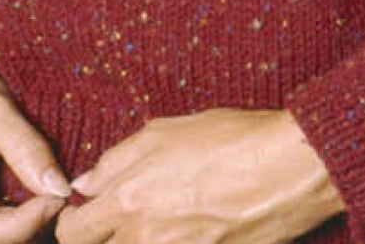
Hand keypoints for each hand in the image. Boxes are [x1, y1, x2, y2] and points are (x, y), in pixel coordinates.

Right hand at [0, 65, 70, 243]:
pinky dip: (27, 216)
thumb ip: (27, 149)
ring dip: (31, 224)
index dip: (20, 225)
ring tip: (60, 194)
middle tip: (67, 195)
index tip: (57, 199)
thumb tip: (58, 188)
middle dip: (31, 226)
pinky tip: (48, 196)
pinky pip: (1, 226)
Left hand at [54, 109, 343, 243]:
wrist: (293, 169)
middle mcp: (145, 239)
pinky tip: (190, 227)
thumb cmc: (234, 139)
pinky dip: (174, 242)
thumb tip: (84, 183)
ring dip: (141, 239)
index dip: (74, 221)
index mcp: (129, 201)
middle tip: (124, 217)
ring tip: (166, 217)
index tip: (86, 212)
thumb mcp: (168, 131)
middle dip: (103, 236)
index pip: (71, 232)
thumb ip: (117, 159)